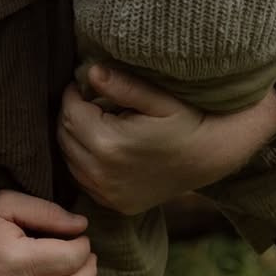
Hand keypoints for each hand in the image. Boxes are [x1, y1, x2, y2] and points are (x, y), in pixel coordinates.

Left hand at [58, 66, 275, 214]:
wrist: (209, 158)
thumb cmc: (186, 122)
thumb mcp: (157, 99)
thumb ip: (122, 85)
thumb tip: (89, 71)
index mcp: (109, 144)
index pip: (70, 113)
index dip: (73, 94)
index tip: (81, 83)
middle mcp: (102, 174)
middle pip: (65, 136)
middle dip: (72, 114)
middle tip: (88, 99)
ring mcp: (107, 193)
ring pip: (69, 159)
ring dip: (75, 138)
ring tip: (95, 120)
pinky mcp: (114, 204)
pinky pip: (82, 179)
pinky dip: (83, 161)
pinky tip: (101, 146)